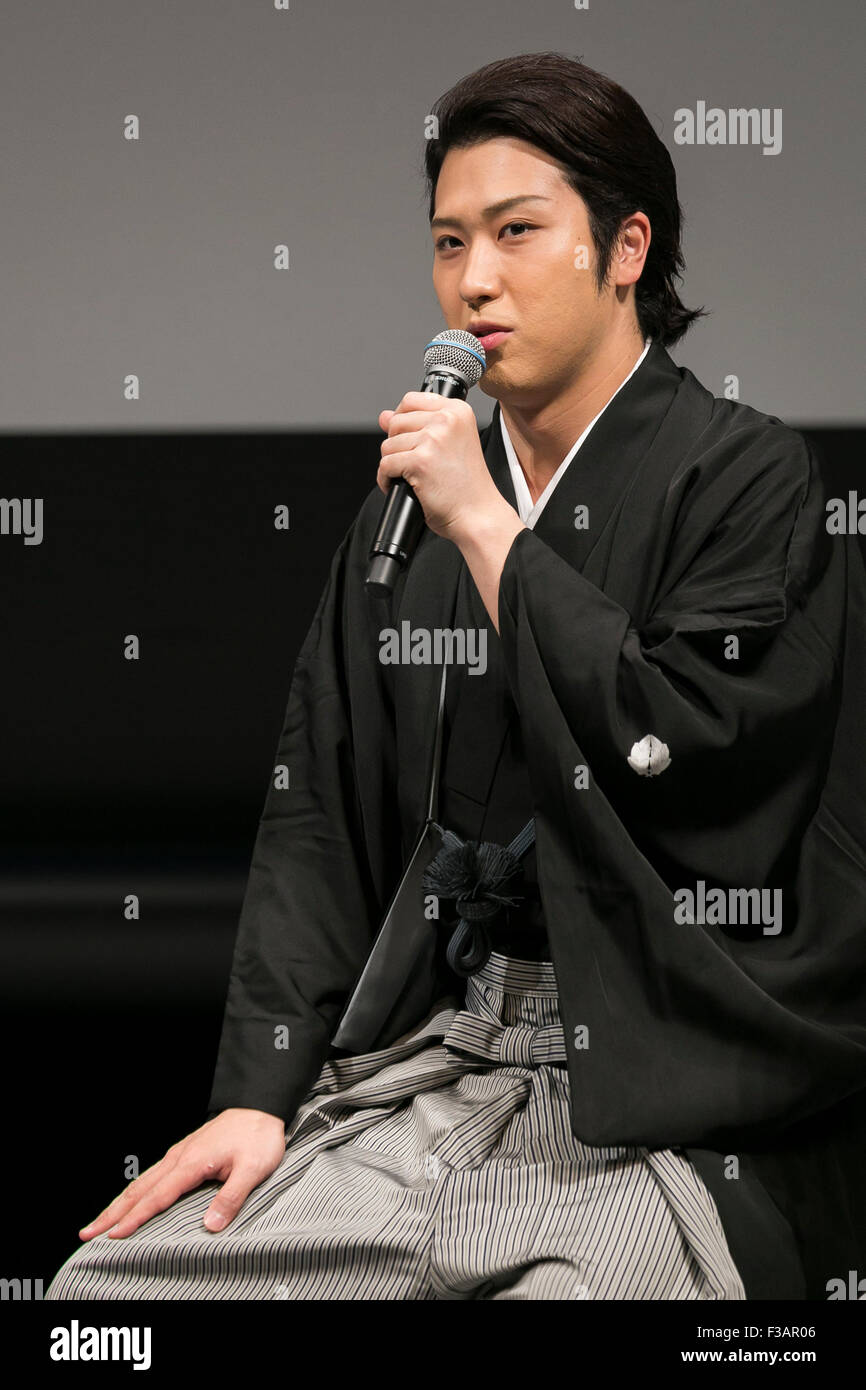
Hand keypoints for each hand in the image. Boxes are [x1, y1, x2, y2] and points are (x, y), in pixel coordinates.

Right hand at [77, 1108, 286, 1239]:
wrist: (260, 1106)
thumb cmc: (258, 1136)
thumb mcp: (253, 1168)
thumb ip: (231, 1197)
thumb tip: (210, 1226)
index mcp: (192, 1163)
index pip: (157, 1197)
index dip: (134, 1219)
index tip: (113, 1236)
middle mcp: (180, 1157)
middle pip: (139, 1190)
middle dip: (112, 1213)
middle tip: (87, 1232)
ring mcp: (180, 1153)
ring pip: (143, 1181)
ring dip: (120, 1202)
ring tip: (100, 1220)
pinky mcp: (185, 1152)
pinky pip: (153, 1174)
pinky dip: (136, 1190)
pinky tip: (132, 1198)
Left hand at [377, 391, 504, 543]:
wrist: (478, 514)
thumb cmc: (467, 485)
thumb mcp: (448, 445)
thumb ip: (417, 424)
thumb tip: (383, 416)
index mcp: (458, 411)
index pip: (411, 400)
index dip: (401, 418)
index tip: (406, 436)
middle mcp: (447, 420)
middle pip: (396, 422)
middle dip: (397, 445)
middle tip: (414, 463)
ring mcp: (433, 439)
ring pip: (388, 445)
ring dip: (393, 465)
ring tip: (411, 477)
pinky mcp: (420, 461)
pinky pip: (385, 465)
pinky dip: (387, 480)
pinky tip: (403, 486)